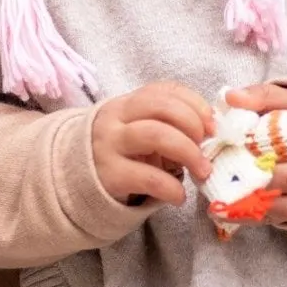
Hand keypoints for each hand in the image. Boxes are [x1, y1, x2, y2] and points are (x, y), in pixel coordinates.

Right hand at [90, 81, 213, 208]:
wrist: (74, 180)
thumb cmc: (118, 155)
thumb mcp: (135, 131)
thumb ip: (165, 125)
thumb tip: (209, 133)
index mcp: (127, 104)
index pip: (164, 90)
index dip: (195, 104)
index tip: (212, 124)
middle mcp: (116, 119)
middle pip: (162, 107)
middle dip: (193, 124)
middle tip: (208, 146)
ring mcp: (110, 145)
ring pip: (156, 134)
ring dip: (188, 152)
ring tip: (202, 170)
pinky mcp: (110, 175)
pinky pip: (149, 178)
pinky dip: (172, 188)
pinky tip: (179, 197)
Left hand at [223, 83, 286, 222]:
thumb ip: (262, 95)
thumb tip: (231, 97)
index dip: (257, 146)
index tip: (232, 145)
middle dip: (254, 179)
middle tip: (222, 175)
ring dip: (253, 205)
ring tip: (221, 200)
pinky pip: (286, 218)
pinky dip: (259, 217)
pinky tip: (234, 211)